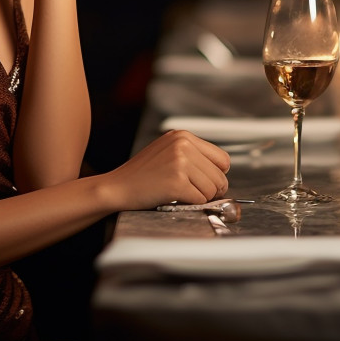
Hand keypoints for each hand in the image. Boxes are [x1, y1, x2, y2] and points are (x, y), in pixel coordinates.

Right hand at [100, 130, 230, 212]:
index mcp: (183, 136)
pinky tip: (174, 197)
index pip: (222, 158)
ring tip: (180, 193)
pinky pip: (201, 199)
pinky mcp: (177, 181)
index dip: (216, 174)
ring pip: (213, 189)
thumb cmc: (142, 175)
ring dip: (200, 197)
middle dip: (210, 189)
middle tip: (192, 192)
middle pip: (220, 176)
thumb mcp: (167, 152)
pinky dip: (191, 204)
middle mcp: (183, 145)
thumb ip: (193, 155)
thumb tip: (222, 172)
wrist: (117, 187)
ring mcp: (180, 162)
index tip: (206, 181)